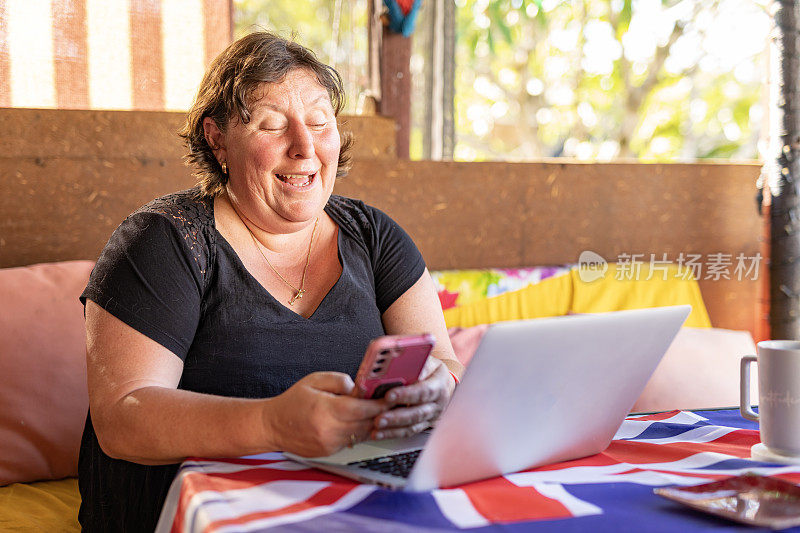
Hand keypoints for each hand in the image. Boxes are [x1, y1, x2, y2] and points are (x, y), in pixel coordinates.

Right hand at [264, 372, 387, 456]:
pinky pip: (351, 440)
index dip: (379, 404)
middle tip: (391, 403)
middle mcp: (328, 430)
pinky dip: (359, 430)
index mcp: (325, 409)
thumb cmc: (293, 400)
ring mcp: (328, 444)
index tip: (391, 397)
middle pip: (365, 423)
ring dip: (372, 423)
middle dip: (380, 413)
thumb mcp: (315, 380)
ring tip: (378, 411)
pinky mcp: (329, 452)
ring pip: (361, 434)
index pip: (361, 409)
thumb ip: (340, 381)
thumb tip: (361, 388)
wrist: (272, 425)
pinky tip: (359, 421)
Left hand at [371, 357, 455, 439]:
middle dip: (397, 416)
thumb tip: (392, 366)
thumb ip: (411, 364)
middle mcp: (438, 402)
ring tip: (377, 427)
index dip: (406, 394)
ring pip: (413, 425)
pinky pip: (408, 431)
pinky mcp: (423, 424)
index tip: (389, 395)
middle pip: (418, 412)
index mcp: (439, 383)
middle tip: (379, 418)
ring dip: (393, 428)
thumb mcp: (424, 360)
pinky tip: (379, 433)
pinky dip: (392, 433)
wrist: (442, 381)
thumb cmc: (429, 368)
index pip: (424, 390)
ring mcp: (431, 415)